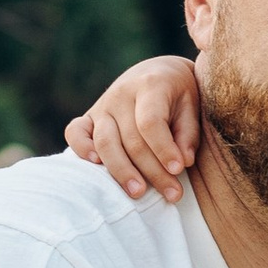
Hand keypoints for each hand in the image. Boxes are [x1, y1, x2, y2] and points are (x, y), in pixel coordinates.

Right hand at [65, 54, 200, 200]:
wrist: (157, 73)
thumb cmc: (179, 95)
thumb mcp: (192, 106)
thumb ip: (188, 134)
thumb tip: (183, 162)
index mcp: (150, 85)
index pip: (150, 122)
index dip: (164, 149)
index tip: (179, 170)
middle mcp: (121, 94)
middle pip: (131, 140)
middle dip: (153, 171)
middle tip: (173, 195)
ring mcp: (102, 106)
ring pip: (105, 143)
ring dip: (121, 171)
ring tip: (139, 194)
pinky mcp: (89, 117)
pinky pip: (75, 132)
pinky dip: (81, 149)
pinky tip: (96, 165)